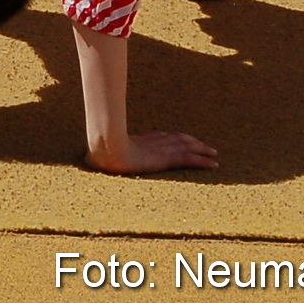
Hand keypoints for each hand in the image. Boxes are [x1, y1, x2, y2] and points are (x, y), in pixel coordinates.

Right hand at [87, 132, 217, 173]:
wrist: (106, 150)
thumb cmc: (100, 152)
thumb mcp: (102, 151)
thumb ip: (102, 151)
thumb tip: (88, 156)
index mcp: (142, 140)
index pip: (164, 137)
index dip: (176, 139)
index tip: (186, 141)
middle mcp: (154, 142)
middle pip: (179, 140)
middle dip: (194, 143)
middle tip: (208, 147)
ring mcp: (161, 149)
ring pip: (188, 148)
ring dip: (203, 151)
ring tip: (215, 155)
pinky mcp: (166, 159)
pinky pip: (189, 159)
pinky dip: (203, 161)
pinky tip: (214, 165)